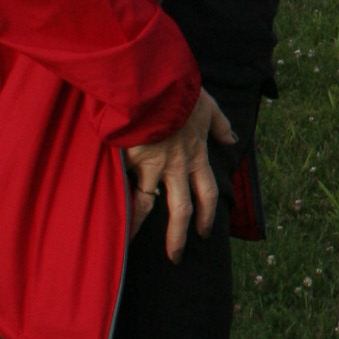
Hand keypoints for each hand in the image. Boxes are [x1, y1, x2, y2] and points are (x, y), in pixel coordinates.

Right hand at [124, 89, 237, 261]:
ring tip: (130, 245)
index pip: (206, 193)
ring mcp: (149, 165)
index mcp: (195, 155)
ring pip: (145, 206)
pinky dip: (114, 204)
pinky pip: (121, 188)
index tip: (203, 233)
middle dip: (178, 237)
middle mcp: (175, 166)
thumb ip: (220, 125)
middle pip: (180, 210)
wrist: (152, 81)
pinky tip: (107, 220)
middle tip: (176, 257)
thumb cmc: (179, 91)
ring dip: (139, 228)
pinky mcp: (127, 160)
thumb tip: (232, 141)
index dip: (206, 216)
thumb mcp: (207, 105)